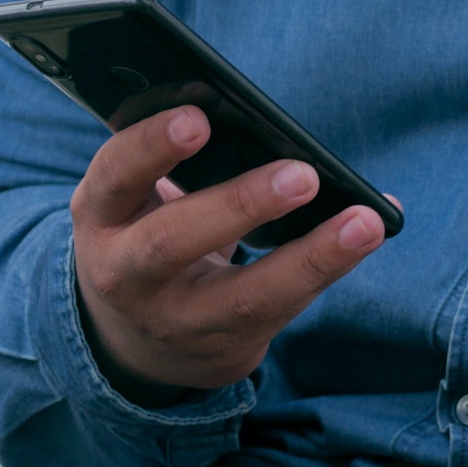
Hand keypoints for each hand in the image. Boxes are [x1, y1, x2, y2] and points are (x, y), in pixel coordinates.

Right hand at [70, 106, 388, 402]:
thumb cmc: (145, 234)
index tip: (200, 119)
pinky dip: (329, 268)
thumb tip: (257, 120)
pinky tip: (367, 234)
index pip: (115, 176)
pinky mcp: (225, 347)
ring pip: (244, 297)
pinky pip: (283, 309)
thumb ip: (169, 164)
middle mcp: (125, 274)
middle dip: (240, 206)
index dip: (151, 147)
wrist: (134, 340)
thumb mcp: (133, 201)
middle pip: (173, 244)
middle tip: (303, 175)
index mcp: (100, 216)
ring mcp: (174, 320)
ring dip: (311, 257)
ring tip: (364, 221)